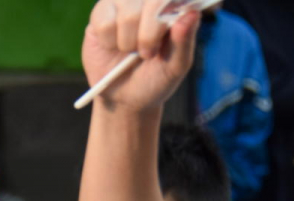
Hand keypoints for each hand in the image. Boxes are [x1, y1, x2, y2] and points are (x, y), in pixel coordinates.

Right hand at [81, 0, 199, 112]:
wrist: (123, 99)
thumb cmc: (153, 79)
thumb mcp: (175, 67)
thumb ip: (184, 41)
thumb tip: (192, 13)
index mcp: (173, 7)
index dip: (172, 10)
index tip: (168, 35)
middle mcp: (149, 1)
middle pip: (154, 1)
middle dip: (150, 34)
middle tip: (148, 54)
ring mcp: (124, 3)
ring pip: (128, 13)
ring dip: (128, 41)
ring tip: (129, 51)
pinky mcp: (101, 12)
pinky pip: (104, 21)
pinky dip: (109, 41)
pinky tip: (112, 46)